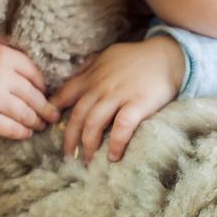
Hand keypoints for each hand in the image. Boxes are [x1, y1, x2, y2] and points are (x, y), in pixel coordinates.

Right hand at [0, 40, 58, 139]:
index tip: (46, 94)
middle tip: (52, 115)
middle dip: (46, 109)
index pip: (35, 75)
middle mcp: (0, 77)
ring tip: (41, 125)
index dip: (43, 87)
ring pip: (25, 114)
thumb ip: (11, 50)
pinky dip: (22, 132)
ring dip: (37, 122)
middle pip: (34, 96)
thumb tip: (39, 62)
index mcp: (3, 57)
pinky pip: (11, 128)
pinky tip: (26, 132)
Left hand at [51, 37, 185, 162]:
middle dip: (69, 139)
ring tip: (87, 161)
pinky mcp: (138, 103)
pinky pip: (122, 127)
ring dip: (88, 145)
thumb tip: (73, 76)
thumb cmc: (137, 58)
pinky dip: (115, 143)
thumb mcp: (108, 56)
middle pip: (78, 116)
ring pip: (94, 123)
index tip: (48, 126)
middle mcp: (101, 86)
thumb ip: (89, 67)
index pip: (65, 94)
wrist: (168, 55)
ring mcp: (119, 95)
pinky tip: (113, 156)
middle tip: (67, 156)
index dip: (54, 111)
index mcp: (92, 76)